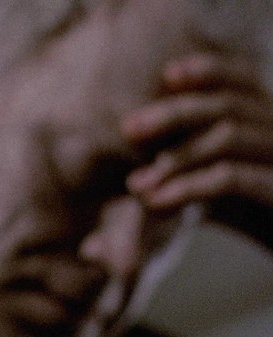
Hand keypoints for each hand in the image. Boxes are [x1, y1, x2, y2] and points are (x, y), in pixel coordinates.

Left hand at [121, 52, 272, 243]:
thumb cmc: (258, 216)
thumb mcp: (220, 188)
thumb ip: (186, 175)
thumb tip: (133, 179)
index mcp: (270, 122)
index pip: (244, 81)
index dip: (209, 70)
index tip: (167, 73)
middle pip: (229, 105)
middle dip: (174, 113)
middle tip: (127, 128)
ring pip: (229, 137)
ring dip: (175, 157)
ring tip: (135, 184)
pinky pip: (233, 178)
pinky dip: (188, 186)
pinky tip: (156, 202)